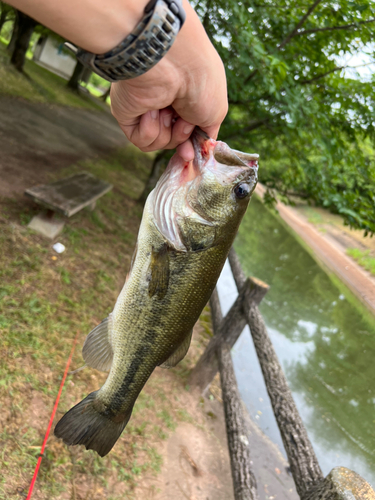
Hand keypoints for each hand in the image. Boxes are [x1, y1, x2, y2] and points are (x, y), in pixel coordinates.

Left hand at [110, 0, 227, 161]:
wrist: (171, 64)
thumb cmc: (200, 81)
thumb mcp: (216, 112)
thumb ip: (207, 134)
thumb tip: (201, 149)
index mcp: (187, 97)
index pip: (188, 131)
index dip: (191, 144)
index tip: (192, 153)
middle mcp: (166, 102)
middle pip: (174, 140)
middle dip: (180, 139)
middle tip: (182, 124)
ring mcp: (146, 108)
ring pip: (158, 143)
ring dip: (167, 132)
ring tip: (167, 110)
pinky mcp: (127, 115)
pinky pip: (141, 141)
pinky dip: (150, 131)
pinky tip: (151, 110)